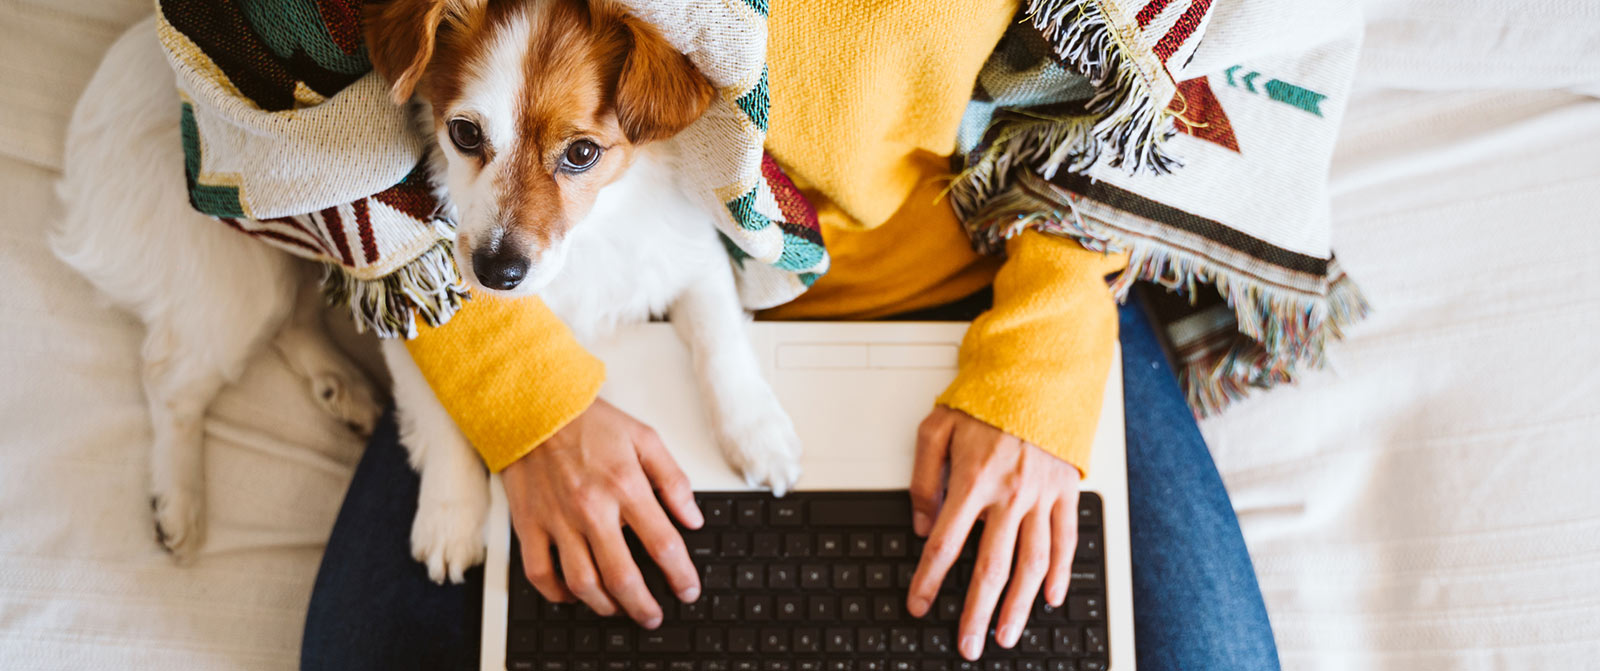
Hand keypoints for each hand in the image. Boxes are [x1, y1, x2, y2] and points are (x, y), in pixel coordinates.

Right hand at [502, 398, 703, 628]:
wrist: (534, 407)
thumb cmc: (589, 422)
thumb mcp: (645, 438)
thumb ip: (673, 480)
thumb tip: (693, 519)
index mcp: (625, 486)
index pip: (662, 544)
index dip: (680, 575)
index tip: (687, 590)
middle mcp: (591, 508)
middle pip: (622, 575)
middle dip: (644, 606)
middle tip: (654, 616)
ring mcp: (558, 520)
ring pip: (582, 582)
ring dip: (605, 605)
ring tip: (620, 609)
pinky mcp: (529, 525)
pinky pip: (540, 573)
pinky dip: (558, 593)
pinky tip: (574, 595)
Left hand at [905, 407, 1080, 659]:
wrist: (1037, 372)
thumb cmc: (985, 399)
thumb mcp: (936, 429)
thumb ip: (924, 479)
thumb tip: (924, 525)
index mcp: (973, 480)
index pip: (945, 544)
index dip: (928, 580)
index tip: (918, 605)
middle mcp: (1010, 494)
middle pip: (991, 567)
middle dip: (976, 611)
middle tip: (967, 644)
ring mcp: (1042, 495)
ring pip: (1032, 563)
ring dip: (1019, 606)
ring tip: (1006, 635)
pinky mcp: (1065, 492)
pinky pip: (1066, 541)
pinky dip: (1061, 574)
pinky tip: (1051, 599)